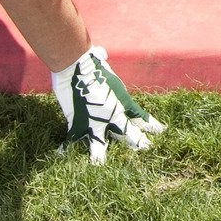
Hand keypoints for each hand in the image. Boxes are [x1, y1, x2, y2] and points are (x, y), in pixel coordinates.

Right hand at [51, 45, 164, 164]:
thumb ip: (104, 65)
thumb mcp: (104, 67)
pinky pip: (71, 140)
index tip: (160, 130)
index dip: (150, 124)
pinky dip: (64, 148)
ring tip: (100, 166)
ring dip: (99, 157)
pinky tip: (60, 155)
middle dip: (137, 143)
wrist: (77, 68)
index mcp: (122, 101)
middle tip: (145, 149)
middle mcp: (112, 115)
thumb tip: (101, 54)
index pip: (140, 116)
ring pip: (100, 146)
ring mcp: (95, 123)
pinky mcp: (77, 124)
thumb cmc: (92, 63)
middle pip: (127, 134)